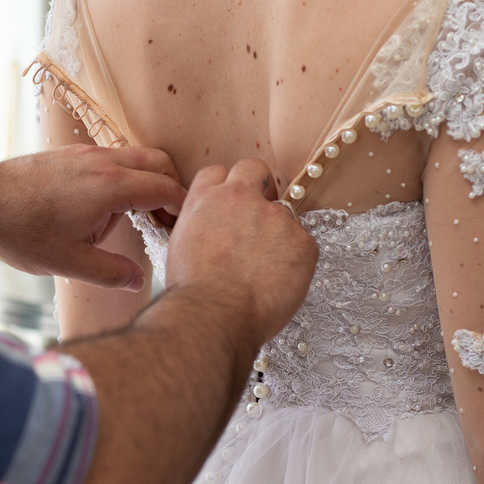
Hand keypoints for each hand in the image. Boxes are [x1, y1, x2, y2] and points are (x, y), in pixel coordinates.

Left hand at [0, 145, 185, 290]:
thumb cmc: (21, 232)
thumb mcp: (71, 264)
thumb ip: (111, 273)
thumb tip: (138, 280)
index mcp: (110, 187)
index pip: (165, 188)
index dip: (182, 208)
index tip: (184, 227)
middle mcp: (102, 162)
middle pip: (158, 162)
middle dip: (171, 187)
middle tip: (168, 218)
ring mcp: (85, 153)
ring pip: (134, 156)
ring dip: (146, 179)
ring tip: (139, 214)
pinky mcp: (69, 153)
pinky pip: (111, 156)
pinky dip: (124, 173)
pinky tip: (107, 204)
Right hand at [164, 159, 317, 347]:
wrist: (215, 314)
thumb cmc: (193, 292)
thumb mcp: (181, 246)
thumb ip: (201, 227)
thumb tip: (212, 233)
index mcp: (205, 200)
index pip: (217, 173)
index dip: (225, 188)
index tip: (229, 207)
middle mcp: (239, 198)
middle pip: (254, 169)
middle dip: (258, 186)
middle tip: (257, 217)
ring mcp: (274, 216)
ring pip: (282, 214)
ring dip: (277, 234)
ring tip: (264, 270)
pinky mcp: (302, 240)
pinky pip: (302, 244)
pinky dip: (295, 261)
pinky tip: (277, 283)